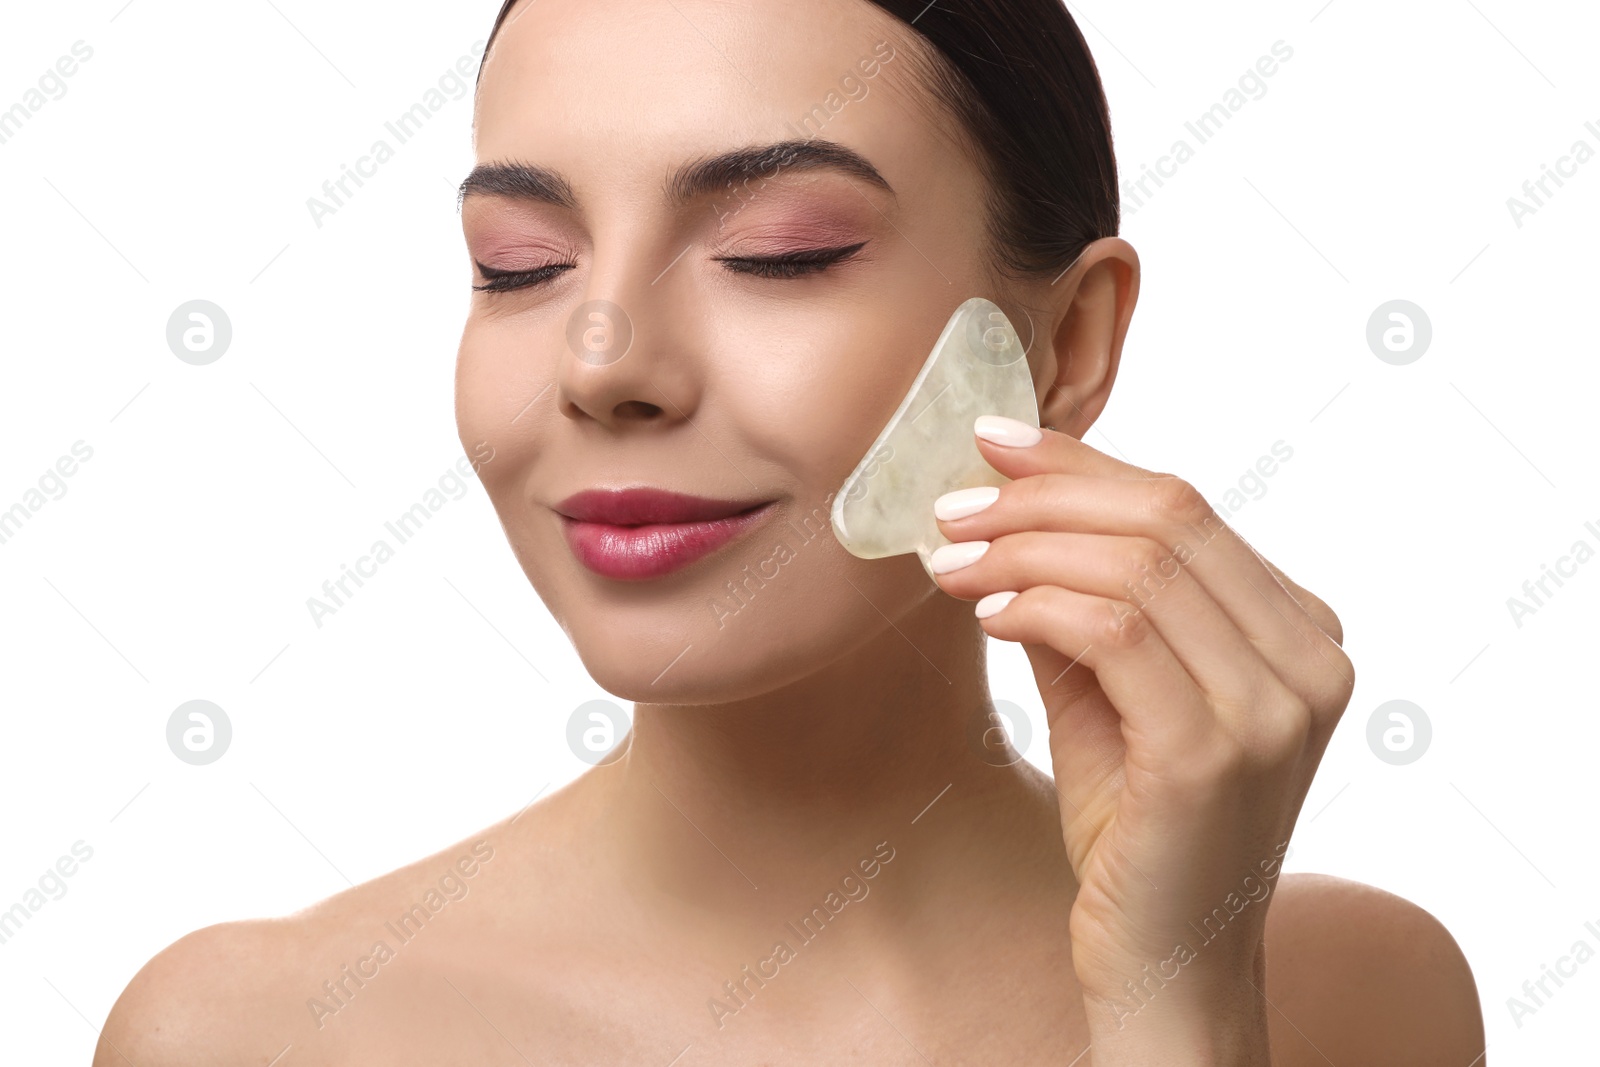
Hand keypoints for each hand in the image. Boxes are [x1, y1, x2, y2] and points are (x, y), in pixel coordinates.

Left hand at [930, 416, 1352, 1062]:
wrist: (1164, 959)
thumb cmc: (1135, 826)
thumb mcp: (1109, 692)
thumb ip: (1080, 600)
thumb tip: (1001, 506)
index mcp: (1300, 632)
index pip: (1185, 506)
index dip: (1080, 464)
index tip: (993, 444)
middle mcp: (1310, 659)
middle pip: (1166, 518)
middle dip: (1041, 498)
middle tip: (952, 507)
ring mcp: (1274, 707)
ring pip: (1138, 567)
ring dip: (1023, 550)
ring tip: (948, 562)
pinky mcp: (1215, 752)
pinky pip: (1114, 633)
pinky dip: (1037, 607)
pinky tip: (986, 614)